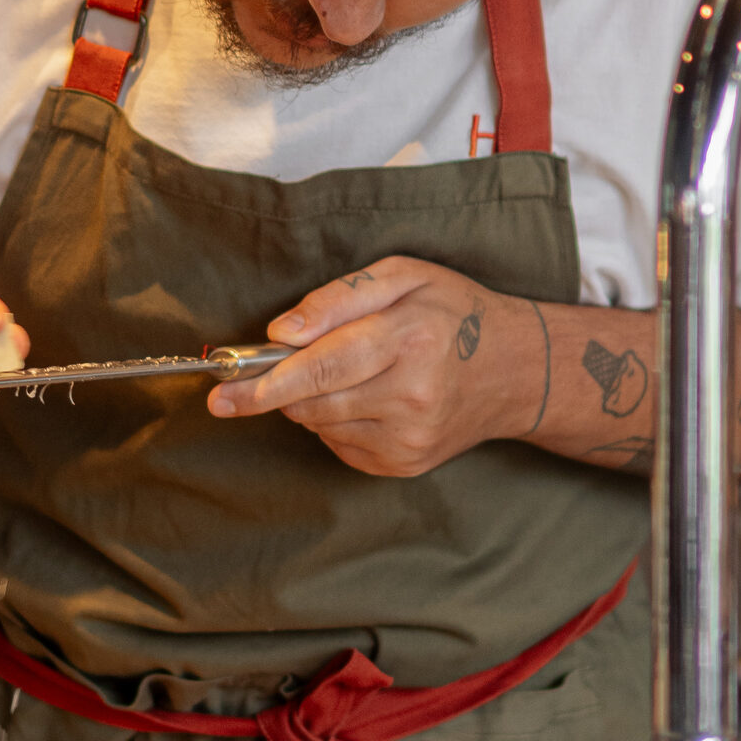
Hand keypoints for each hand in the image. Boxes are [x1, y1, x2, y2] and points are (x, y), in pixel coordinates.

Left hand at [206, 256, 539, 476]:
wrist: (517, 370)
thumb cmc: (455, 312)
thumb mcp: (403, 276)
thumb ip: (339, 298)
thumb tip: (281, 333)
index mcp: (409, 338)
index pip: (322, 367)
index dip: (267, 383)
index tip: (223, 393)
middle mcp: (412, 395)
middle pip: (313, 402)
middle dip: (276, 391)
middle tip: (249, 382)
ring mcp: (409, 438)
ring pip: (321, 425)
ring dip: (313, 402)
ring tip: (349, 372)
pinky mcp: (405, 464)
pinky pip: (341, 445)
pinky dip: (336, 422)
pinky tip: (367, 399)